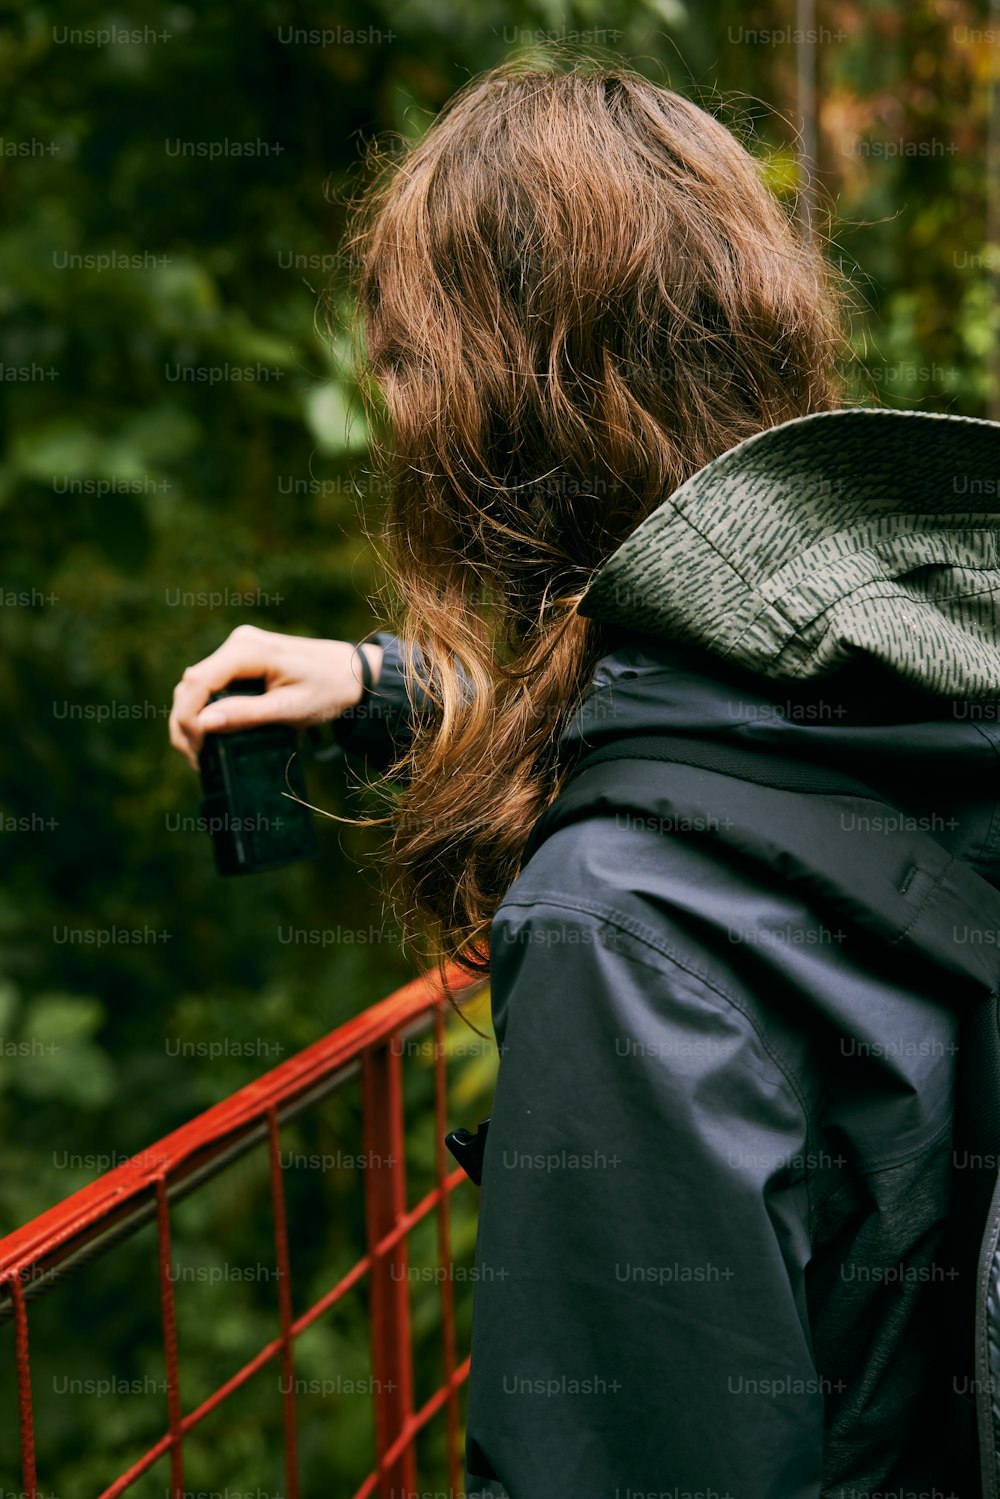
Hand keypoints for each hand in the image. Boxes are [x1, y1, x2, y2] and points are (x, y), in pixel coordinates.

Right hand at [169, 624, 383, 770]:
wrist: (353, 673)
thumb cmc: (328, 690)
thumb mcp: (290, 709)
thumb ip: (247, 714)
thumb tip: (203, 724)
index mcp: (249, 650)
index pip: (198, 682)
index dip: (188, 717)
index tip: (195, 748)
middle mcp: (239, 643)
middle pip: (191, 684)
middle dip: (185, 723)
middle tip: (196, 760)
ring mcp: (239, 648)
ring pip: (196, 685)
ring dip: (191, 718)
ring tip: (200, 754)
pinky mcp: (242, 659)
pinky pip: (212, 684)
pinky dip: (205, 709)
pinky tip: (210, 734)